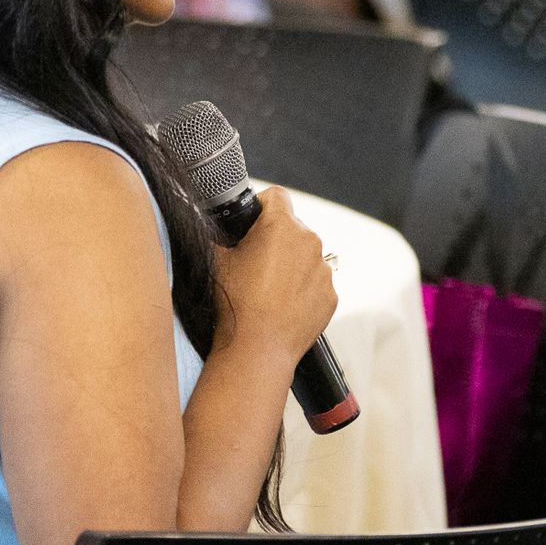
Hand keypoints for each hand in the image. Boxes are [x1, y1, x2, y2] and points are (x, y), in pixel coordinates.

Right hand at [212, 187, 337, 367]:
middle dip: (274, 239)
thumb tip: (216, 226)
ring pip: (305, 256)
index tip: (251, 224)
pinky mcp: (330, 295)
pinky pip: (315, 282)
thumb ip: (219, 233)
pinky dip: (302, 288)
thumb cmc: (235, 304)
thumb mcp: (215, 259)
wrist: (257, 348)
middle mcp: (310, 242)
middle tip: (253, 262)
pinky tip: (282, 304)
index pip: (276, 196)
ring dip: (290, 264)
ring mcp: (324, 270)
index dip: (260, 206)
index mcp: (282, 225)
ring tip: (267, 288)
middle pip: (291, 228)